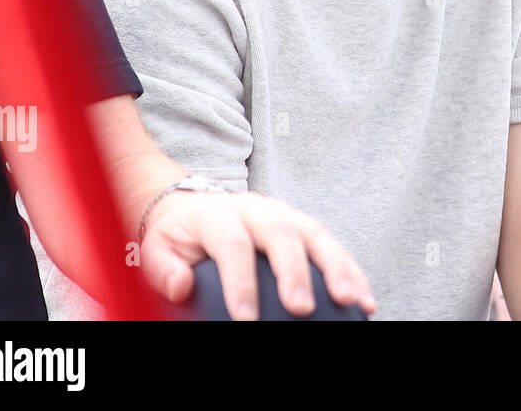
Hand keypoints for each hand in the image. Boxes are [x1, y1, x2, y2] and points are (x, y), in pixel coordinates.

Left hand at [140, 189, 375, 320]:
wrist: (193, 203)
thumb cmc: (178, 234)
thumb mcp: (158, 247)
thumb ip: (165, 267)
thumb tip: (181, 287)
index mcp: (218, 213)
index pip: (232, 242)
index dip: (240, 280)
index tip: (244, 317)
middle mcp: (256, 209)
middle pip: (281, 233)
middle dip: (295, 272)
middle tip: (301, 308)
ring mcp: (284, 213)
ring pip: (316, 233)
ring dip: (337, 266)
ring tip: (350, 299)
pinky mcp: (303, 224)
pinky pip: (332, 243)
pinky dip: (350, 268)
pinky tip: (363, 296)